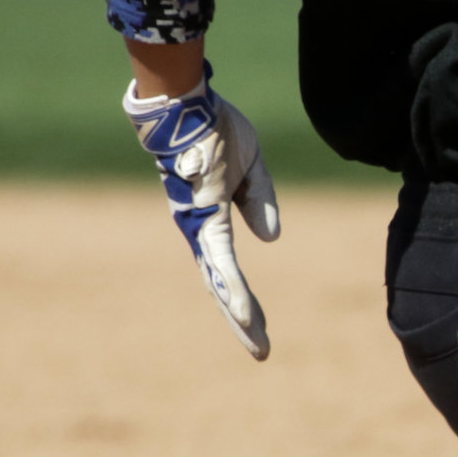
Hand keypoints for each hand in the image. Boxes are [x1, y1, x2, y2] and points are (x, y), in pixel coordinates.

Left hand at [123, 75, 280, 359]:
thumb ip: (261, 200)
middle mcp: (199, 230)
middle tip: (260, 352)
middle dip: (241, 321)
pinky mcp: (205, 221)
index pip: (226, 269)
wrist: (186, 104)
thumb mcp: (253, 167)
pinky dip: (231, 289)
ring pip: (220, 282)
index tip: (255, 324)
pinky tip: (242, 313)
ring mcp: (199, 228)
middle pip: (221, 286)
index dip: (241, 298)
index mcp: (210, 220)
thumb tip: (271, 239)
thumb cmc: (215, 129)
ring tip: (256, 344)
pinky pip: (221, 262)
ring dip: (239, 315)